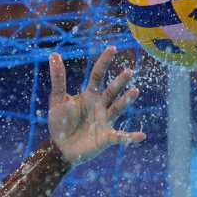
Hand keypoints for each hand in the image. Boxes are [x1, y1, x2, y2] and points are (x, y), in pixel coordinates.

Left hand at [48, 46, 145, 164]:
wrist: (60, 147)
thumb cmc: (60, 122)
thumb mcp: (57, 99)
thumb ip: (58, 79)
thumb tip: (54, 54)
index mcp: (89, 95)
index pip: (98, 75)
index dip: (104, 62)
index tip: (112, 48)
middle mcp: (100, 105)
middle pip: (111, 91)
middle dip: (119, 82)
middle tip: (127, 72)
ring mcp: (105, 121)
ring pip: (117, 108)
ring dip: (126, 101)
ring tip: (134, 91)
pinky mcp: (106, 137)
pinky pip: (120, 137)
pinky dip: (130, 137)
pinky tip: (142, 136)